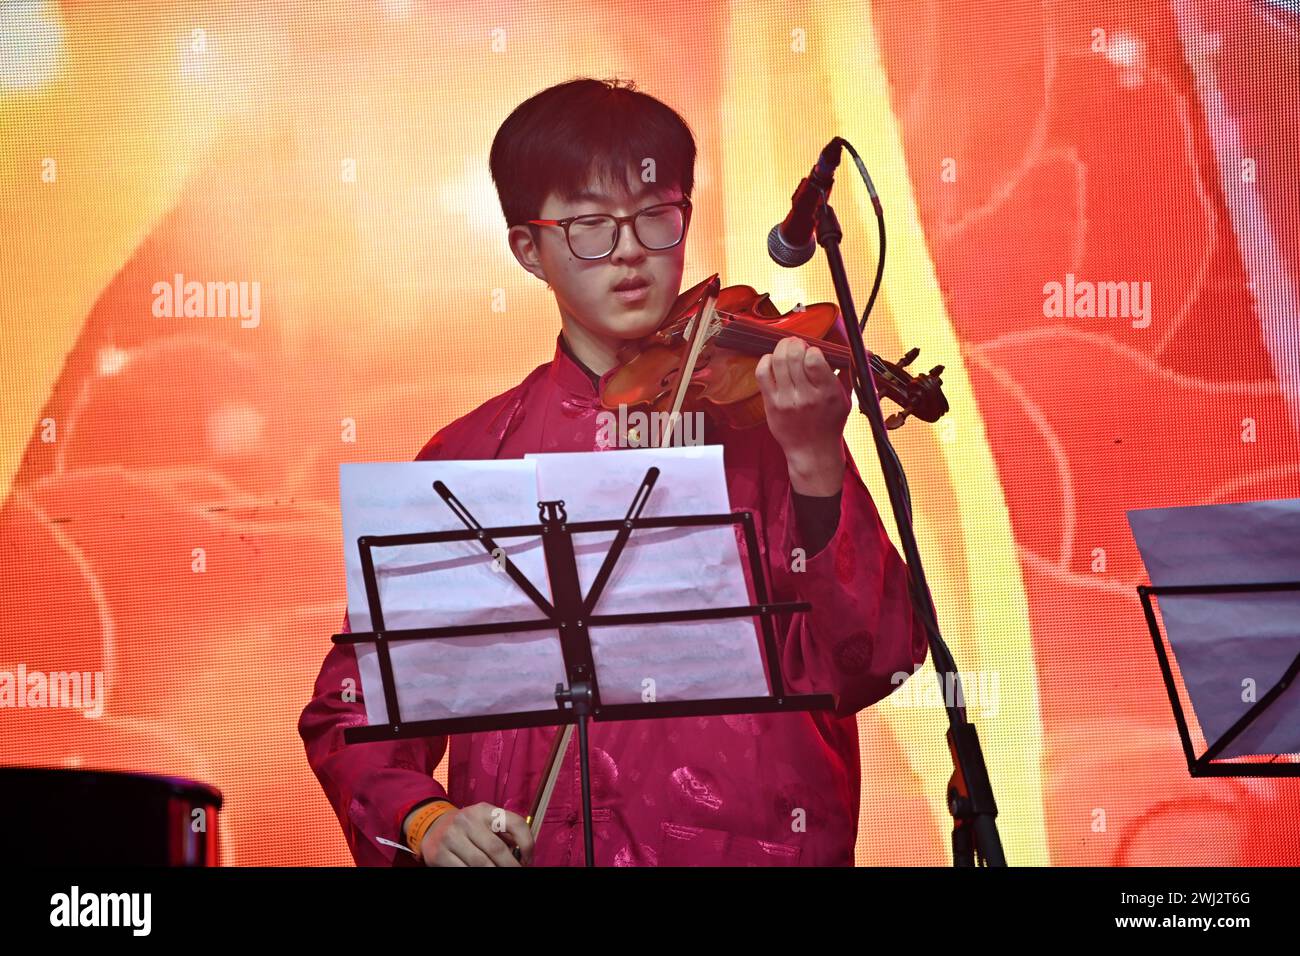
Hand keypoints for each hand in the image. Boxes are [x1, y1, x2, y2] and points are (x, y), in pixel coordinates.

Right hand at [416, 802, 533, 866]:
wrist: (432, 826)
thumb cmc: (468, 828)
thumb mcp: (486, 822)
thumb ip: (504, 834)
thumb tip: (523, 855)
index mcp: (485, 811)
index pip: (515, 823)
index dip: (527, 843)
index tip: (528, 860)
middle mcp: (467, 820)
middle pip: (497, 849)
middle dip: (510, 866)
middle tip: (516, 872)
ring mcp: (451, 836)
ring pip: (480, 864)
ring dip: (494, 873)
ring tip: (500, 876)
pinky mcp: (439, 854)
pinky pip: (463, 871)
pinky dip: (475, 876)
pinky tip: (481, 876)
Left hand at [756, 336, 849, 495]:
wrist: (812, 451)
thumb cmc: (829, 423)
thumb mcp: (844, 398)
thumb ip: (843, 373)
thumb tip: (843, 348)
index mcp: (827, 393)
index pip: (814, 359)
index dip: (812, 350)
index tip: (813, 353)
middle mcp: (806, 396)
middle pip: (794, 356)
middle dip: (795, 343)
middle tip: (798, 344)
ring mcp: (786, 400)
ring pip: (778, 361)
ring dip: (782, 348)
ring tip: (787, 348)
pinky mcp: (771, 404)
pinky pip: (762, 374)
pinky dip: (766, 360)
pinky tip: (773, 361)